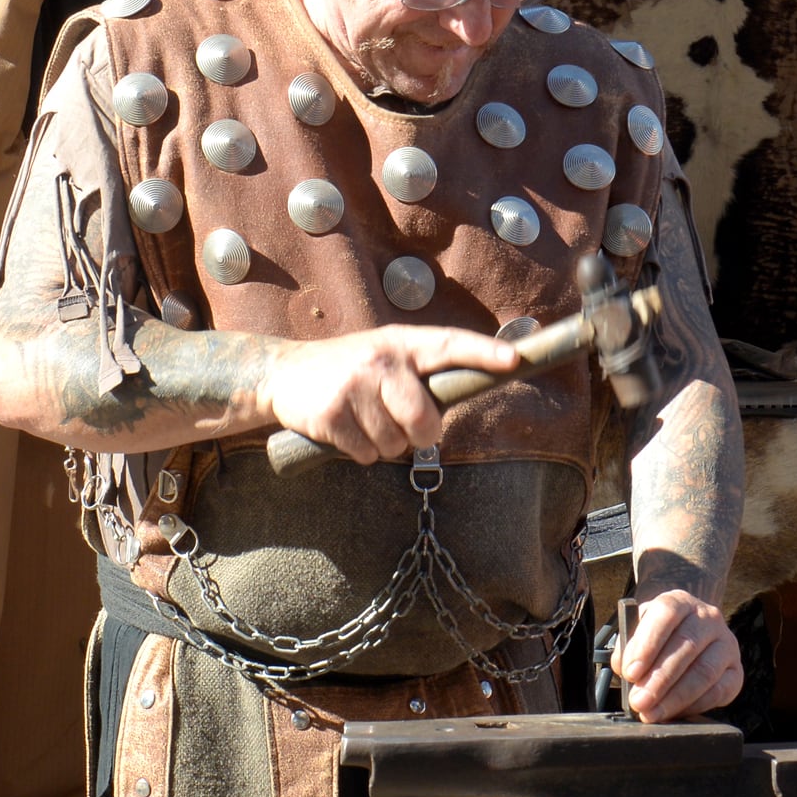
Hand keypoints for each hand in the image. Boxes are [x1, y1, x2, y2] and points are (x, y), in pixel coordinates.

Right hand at [261, 326, 518, 463]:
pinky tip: (344, 429)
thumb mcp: (384, 358)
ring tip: (362, 419)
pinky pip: (367, 454)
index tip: (513, 359)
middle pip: (425, 420)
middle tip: (399, 424)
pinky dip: (359, 451)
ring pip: (395, 444)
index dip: (483, 353)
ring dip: (382, 444)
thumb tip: (451, 407)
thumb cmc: (349, 371)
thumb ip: (419, 375)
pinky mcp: (333, 413)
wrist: (283, 373)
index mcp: (401, 343)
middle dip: (418, 435)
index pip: (450, 345)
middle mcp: (381, 360)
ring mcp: (355, 386)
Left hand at [613, 590, 741, 722]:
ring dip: (676, 697)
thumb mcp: (638, 634)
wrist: (688, 640)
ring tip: (653, 713)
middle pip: (686, 646)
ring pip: (704, 671)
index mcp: (680, 603)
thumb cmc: (657, 638)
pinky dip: (694, 706)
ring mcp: (726, 644)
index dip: (648, 643)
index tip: (631, 672)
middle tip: (639, 701)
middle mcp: (708, 619)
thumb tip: (626, 671)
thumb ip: (628, 649)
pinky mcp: (736, 672)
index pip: (667, 614)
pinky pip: (719, 691)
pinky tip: (675, 713)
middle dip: (659, 679)